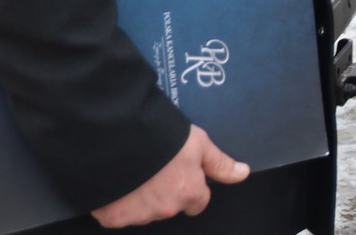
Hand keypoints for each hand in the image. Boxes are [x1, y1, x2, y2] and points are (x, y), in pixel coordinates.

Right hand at [91, 125, 246, 226]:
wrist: (120, 139)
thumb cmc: (161, 137)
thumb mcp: (198, 143)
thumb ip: (220, 163)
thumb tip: (242, 173)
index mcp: (190, 192)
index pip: (198, 202)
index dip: (190, 187)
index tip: (180, 175)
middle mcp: (167, 208)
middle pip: (170, 206)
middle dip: (164, 193)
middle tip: (155, 169)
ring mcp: (139, 215)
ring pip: (145, 211)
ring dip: (141, 198)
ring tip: (136, 170)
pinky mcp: (114, 217)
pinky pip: (118, 214)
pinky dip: (118, 202)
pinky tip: (119, 181)